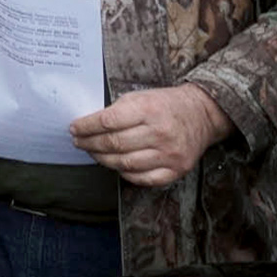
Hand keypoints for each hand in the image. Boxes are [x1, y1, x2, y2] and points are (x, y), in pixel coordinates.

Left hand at [70, 83, 231, 186]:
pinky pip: (144, 178)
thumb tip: (88, 126)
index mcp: (148, 110)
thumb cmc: (165, 104)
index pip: (107, 121)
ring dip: (103, 160)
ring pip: (125, 164)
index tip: (74, 128)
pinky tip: (117, 166)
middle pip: (114, 144)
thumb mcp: (139, 97)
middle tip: (78, 142)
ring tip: (93, 153)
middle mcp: (160, 133)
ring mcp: (170, 154)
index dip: (86, 127)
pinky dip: (126, 174)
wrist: (202, 114)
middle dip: (90, 144)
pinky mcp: (177, 169)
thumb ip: (116, 111)